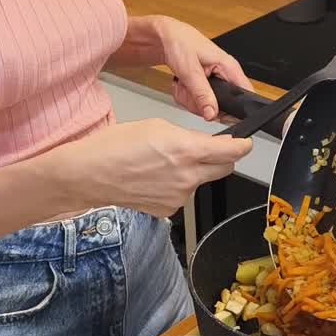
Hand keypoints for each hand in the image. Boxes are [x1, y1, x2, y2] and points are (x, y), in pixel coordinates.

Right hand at [46, 119, 252, 217]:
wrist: (90, 174)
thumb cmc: (115, 146)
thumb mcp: (156, 126)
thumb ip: (187, 136)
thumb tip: (204, 144)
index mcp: (187, 150)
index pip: (231, 151)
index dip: (243, 146)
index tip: (245, 143)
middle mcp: (188, 177)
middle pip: (224, 169)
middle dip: (222, 159)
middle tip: (207, 150)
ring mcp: (179, 196)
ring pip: (201, 181)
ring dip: (193, 172)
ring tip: (163, 164)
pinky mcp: (169, 209)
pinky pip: (183, 194)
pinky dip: (176, 186)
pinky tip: (155, 179)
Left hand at [151, 16, 252, 120]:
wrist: (165, 39)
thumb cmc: (179, 43)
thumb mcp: (190, 71)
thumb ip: (202, 94)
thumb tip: (212, 113)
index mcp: (229, 68)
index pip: (245, 95)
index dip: (233, 109)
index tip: (213, 110)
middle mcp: (225, 76)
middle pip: (222, 107)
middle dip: (201, 104)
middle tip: (189, 90)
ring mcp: (214, 83)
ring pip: (207, 107)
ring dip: (190, 100)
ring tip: (184, 84)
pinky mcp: (204, 87)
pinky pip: (198, 103)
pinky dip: (186, 97)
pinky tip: (182, 85)